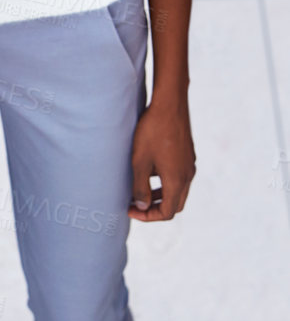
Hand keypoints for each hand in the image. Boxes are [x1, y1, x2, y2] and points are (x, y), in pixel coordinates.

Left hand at [128, 96, 195, 221]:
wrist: (169, 104)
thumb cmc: (152, 132)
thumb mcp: (140, 162)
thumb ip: (140, 188)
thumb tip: (141, 206)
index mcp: (177, 181)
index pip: (167, 212)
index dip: (148, 217)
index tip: (131, 210)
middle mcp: (188, 175)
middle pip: (175, 204)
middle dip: (155, 209)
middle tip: (135, 205)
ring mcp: (190, 164)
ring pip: (178, 190)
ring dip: (160, 195)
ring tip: (138, 190)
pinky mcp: (188, 153)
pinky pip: (179, 176)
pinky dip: (165, 182)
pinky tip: (150, 171)